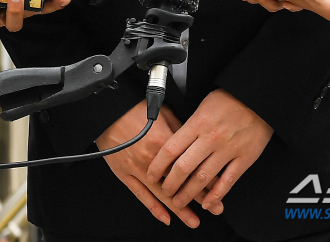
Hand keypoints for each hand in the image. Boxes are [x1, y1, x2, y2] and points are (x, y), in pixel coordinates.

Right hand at [96, 101, 210, 226]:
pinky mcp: (124, 174)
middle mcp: (152, 160)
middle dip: (199, 197)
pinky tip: (166, 218)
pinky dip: (154, 208)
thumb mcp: (163, 112)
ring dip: (180, 210)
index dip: (206, 178)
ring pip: (163, 195)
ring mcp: (137, 169)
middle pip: (180, 183)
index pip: (191, 166)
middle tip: (215, 207)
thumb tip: (194, 144)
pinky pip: (141, 195)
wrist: (109, 110)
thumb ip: (179, 130)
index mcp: (164, 142)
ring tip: (194, 221)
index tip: (219, 188)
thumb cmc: (135, 107)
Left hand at [146, 89, 272, 212]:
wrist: (258, 97)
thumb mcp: (203, 105)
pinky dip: (216, 196)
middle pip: (183, 167)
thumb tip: (174, 143)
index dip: (158, 165)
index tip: (152, 174)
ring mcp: (228, 149)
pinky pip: (227, 182)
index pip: (171, 149)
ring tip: (180, 202)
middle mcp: (210, 138)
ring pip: (203, 178)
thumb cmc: (230, 99)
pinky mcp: (244, 158)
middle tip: (164, 192)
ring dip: (189, 194)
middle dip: (170, 184)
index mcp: (198, 123)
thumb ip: (190, 125)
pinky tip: (207, 203)